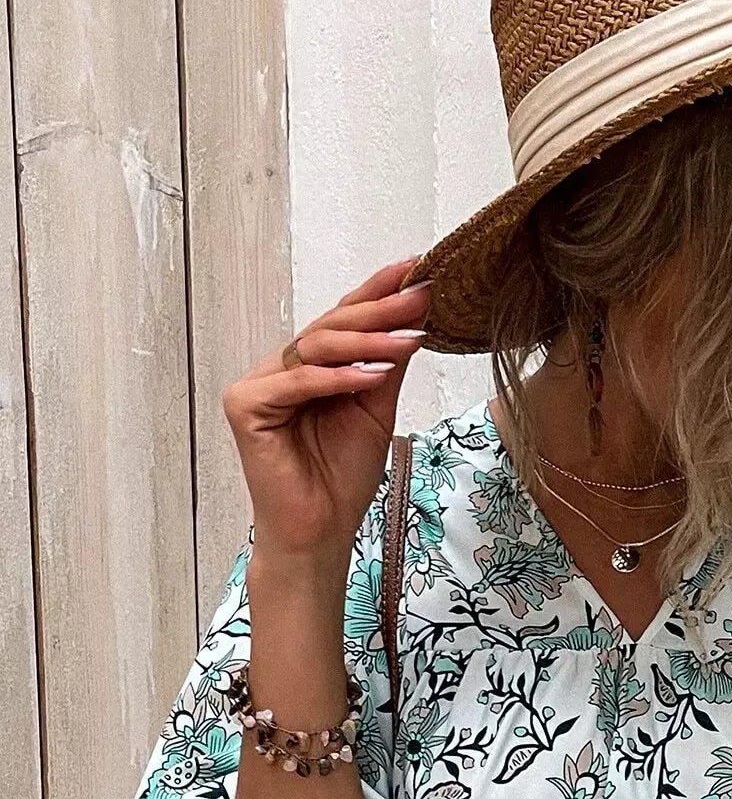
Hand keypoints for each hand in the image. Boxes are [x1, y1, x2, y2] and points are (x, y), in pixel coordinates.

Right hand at [221, 257, 431, 567]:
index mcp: (308, 367)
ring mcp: (258, 386)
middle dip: (379, 310)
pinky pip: (297, 383)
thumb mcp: (376, 410)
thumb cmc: (342, 478)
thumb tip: (414, 314)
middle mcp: (280, 370)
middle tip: (419, 294)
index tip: (417, 267)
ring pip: (315, 349)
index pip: (343, 320)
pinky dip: (336, 378)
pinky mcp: (245, 407)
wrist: (321, 531)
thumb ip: (387, 365)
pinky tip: (372, 374)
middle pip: (330, 328)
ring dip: (367, 341)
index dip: (377, 291)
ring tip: (408, 336)